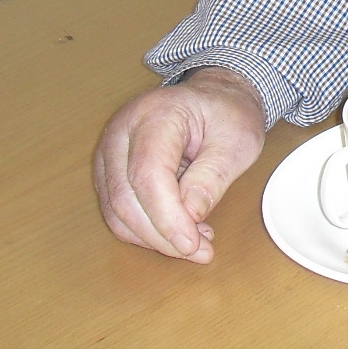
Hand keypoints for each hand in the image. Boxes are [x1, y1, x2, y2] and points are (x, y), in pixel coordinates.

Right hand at [93, 67, 266, 263]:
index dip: (167, 217)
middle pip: (125, 198)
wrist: (214, 97)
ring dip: (153, 237)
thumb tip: (190, 217)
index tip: (193, 244)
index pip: (148, 174)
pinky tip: (180, 231)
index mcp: (156, 114)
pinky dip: (146, 230)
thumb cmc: (228, 113)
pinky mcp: (110, 171)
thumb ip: (213, 176)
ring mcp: (110, 151)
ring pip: (116, 211)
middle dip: (161, 235)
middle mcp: (122, 131)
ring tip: (196, 241)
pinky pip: (118, 211)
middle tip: (200, 251)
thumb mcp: (237, 141)